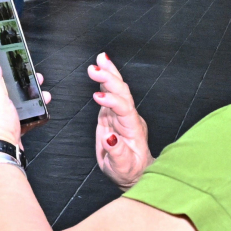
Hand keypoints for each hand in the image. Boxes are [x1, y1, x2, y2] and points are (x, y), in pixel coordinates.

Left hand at [0, 55, 52, 148]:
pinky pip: (27, 120)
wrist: (0, 151)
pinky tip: (41, 114)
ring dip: (34, 100)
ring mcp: (4, 120)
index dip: (11, 72)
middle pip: (13, 92)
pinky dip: (35, 116)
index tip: (23, 68)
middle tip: (38, 81)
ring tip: (44, 97)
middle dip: (27, 86)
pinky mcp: (13, 130)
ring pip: (22, 106)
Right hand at [88, 52, 150, 188]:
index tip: (97, 97)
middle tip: (96, 68)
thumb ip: (117, 152)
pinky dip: (106, 80)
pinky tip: (101, 68)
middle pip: (122, 93)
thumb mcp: (123, 166)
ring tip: (100, 59)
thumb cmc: (129, 169)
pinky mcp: (112, 114)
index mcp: (132, 128)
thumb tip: (110, 138)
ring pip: (118, 89)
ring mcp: (120, 114)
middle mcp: (128, 117)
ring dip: (109, 73)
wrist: (134, 171)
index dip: (111, 101)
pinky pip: (110, 93)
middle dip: (110, 79)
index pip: (124, 109)